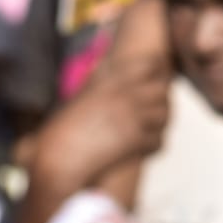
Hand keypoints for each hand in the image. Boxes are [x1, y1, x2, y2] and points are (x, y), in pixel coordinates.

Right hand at [40, 51, 170, 179]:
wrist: (57, 157)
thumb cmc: (60, 131)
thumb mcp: (81, 98)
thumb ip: (97, 82)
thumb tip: (104, 66)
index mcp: (110, 80)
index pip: (150, 64)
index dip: (158, 72)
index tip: (156, 80)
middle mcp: (124, 94)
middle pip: (163, 89)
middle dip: (162, 100)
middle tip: (155, 110)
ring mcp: (132, 115)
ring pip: (165, 115)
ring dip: (160, 124)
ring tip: (150, 130)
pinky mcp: (135, 139)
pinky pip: (159, 140)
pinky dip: (153, 146)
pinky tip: (143, 149)